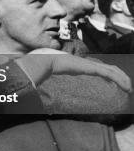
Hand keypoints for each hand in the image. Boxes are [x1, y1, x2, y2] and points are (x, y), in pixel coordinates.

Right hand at [17, 50, 131, 92]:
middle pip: (104, 67)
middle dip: (116, 75)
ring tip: (129, 87)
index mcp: (73, 65)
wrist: (39, 62)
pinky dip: (119, 79)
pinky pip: (108, 73)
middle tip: (124, 85)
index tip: (107, 80)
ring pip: (110, 70)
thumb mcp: (39, 76)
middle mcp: (82, 63)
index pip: (91, 67)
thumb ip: (37, 81)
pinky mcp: (88, 68)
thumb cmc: (37, 67)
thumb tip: (28, 88)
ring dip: (121, 78)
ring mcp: (85, 65)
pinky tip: (126, 86)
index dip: (101, 72)